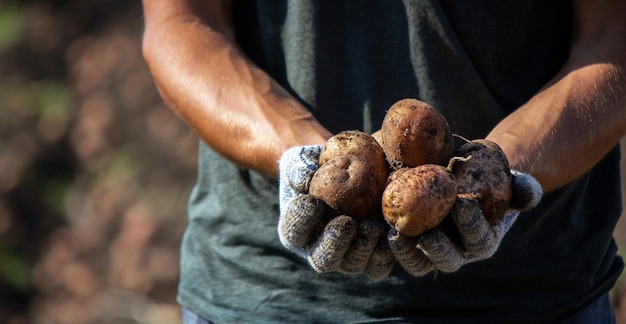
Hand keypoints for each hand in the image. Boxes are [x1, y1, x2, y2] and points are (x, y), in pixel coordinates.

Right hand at [278, 146, 394, 279]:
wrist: (349, 171)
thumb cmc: (319, 165)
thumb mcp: (304, 161)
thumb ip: (300, 168)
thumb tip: (305, 179)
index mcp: (298, 232)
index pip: (294, 232)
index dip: (301, 221)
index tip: (312, 201)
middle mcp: (321, 251)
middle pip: (324, 260)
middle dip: (335, 243)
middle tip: (345, 222)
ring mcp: (348, 257)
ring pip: (354, 264)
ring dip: (364, 248)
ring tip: (372, 226)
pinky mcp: (374, 256)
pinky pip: (381, 263)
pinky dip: (389, 251)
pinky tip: (394, 233)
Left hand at [388, 170, 542, 275]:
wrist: (459, 171)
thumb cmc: (488, 176)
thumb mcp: (507, 178)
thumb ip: (521, 188)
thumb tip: (529, 194)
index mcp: (482, 239)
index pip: (479, 240)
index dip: (471, 226)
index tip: (462, 203)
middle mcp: (457, 250)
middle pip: (447, 260)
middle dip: (437, 249)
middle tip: (426, 234)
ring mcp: (429, 248)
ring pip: (418, 261)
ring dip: (407, 253)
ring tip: (395, 235)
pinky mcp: (406, 240)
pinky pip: (396, 247)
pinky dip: (385, 241)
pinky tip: (374, 226)